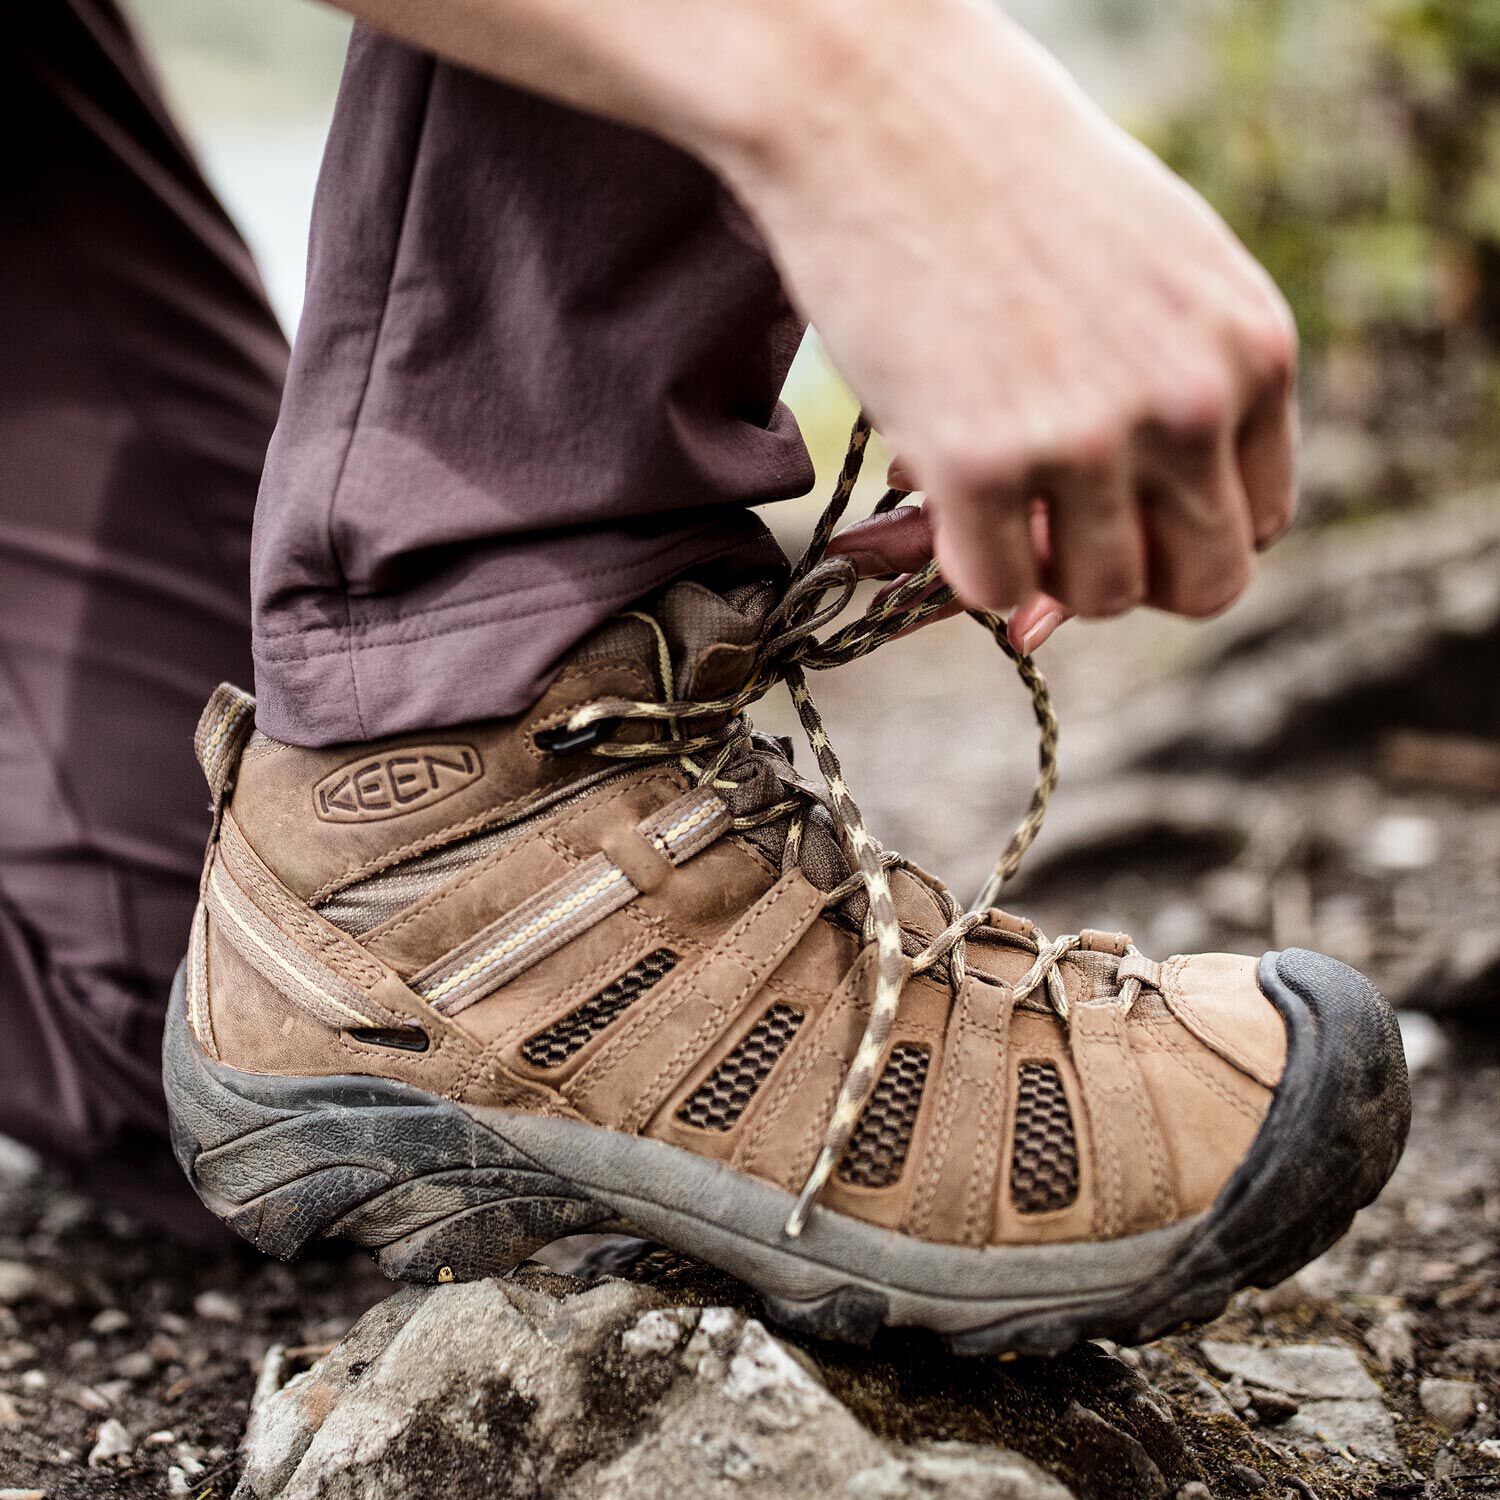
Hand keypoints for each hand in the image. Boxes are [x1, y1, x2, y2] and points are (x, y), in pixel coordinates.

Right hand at [719, 0, 1297, 624]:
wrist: (878, 105)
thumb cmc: (1005, 176)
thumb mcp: (1153, 266)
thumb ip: (1182, 383)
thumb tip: (1140, 518)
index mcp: (1251, 347)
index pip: (1260, 523)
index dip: (1181, 540)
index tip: (1117, 522)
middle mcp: (1190, 401)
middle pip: (1200, 584)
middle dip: (1125, 576)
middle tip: (1053, 535)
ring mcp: (1087, 437)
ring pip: (1094, 596)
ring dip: (1037, 570)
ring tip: (984, 491)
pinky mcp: (980, 462)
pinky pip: (992, 586)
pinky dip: (960, 562)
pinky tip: (935, 488)